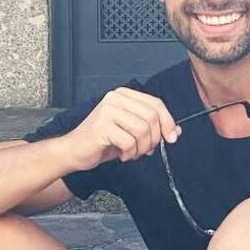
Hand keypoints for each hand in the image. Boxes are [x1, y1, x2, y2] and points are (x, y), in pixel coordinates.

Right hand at [63, 87, 180, 169]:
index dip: (168, 121)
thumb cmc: (101, 141)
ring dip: (141, 148)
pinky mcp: (102, 126)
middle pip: (151, 116)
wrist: (74, 151)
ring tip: (132, 152)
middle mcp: (115, 98)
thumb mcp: (131, 132)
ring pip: (142, 130)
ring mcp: (108, 111)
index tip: (171, 137)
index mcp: (123, 95)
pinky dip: (130, 153)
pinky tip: (122, 154)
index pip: (155, 103)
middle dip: (154, 138)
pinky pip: (129, 142)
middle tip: (146, 149)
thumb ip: (152, 128)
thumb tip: (175, 131)